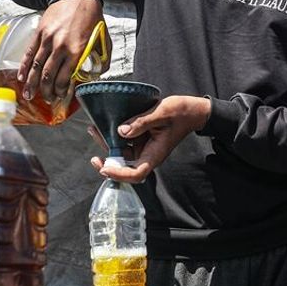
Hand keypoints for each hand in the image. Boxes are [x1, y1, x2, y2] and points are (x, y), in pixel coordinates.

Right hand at [18, 0, 106, 102]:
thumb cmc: (92, 17)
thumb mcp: (103, 39)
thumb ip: (101, 59)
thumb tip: (95, 76)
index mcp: (77, 50)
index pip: (65, 78)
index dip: (61, 91)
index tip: (61, 96)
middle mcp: (60, 46)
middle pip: (48, 75)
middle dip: (46, 91)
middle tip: (47, 100)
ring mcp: (47, 39)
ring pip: (36, 67)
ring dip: (32, 84)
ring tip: (28, 95)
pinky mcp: (39, 33)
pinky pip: (29, 53)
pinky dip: (24, 67)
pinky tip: (21, 77)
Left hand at [89, 95, 211, 182]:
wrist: (192, 110)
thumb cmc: (181, 112)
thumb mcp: (161, 113)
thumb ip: (141, 122)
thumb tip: (121, 131)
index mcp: (155, 154)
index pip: (136, 173)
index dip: (119, 175)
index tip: (105, 168)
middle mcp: (147, 154)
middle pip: (124, 166)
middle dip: (107, 161)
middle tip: (94, 156)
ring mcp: (144, 147)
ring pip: (121, 153)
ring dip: (107, 144)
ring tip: (94, 129)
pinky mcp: (141, 139)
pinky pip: (124, 142)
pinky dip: (113, 136)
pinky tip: (103, 126)